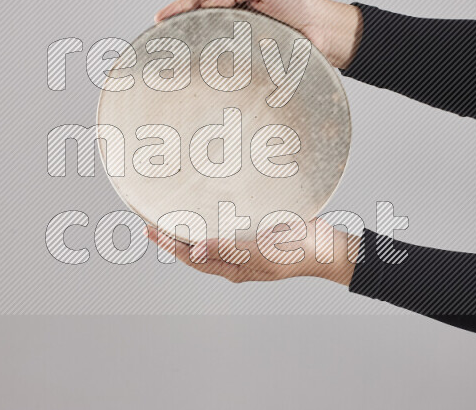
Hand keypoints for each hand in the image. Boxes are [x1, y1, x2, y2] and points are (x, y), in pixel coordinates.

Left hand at [144, 221, 358, 285]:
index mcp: (233, 269)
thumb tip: (192, 249)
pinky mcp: (256, 231)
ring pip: (209, 237)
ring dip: (188, 226)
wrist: (327, 247)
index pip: (192, 257)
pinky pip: (226, 226)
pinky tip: (204, 206)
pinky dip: (210, 218)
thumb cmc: (296, 252)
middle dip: (171, 236)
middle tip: (148, 218)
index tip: (149, 229)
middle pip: (195, 248)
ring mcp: (245, 246)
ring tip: (169, 213)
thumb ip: (227, 249)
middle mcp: (235, 259)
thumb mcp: (259, 252)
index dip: (169, 245)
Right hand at [154, 0, 362, 68]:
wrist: (325, 31)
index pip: (201, 3)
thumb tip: (211, 1)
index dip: (179, 9)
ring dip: (194, 52)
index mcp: (236, 3)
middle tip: (158, 38)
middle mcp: (235, 25)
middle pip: (200, 26)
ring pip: (212, 48)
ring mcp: (242, 45)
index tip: (159, 18)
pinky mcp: (253, 64)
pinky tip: (204, 74)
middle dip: (178, 32)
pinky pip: (231, 66)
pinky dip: (217, 71)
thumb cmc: (299, 5)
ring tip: (174, 55)